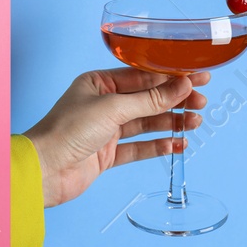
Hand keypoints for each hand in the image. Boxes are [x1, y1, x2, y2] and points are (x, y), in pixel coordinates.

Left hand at [23, 69, 208, 207]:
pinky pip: (139, 147)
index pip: (142, 76)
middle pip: (147, 100)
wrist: (45, 170)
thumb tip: (182, 85)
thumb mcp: (112, 108)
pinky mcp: (107, 155)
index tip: (197, 77)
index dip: (171, 77)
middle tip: (201, 102)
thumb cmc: (67, 131)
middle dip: (175, 101)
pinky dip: (158, 146)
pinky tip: (177, 144)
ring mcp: (105, 130)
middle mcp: (102, 104)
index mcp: (98, 83)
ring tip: (195, 122)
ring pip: (146, 123)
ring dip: (171, 123)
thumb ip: (150, 99)